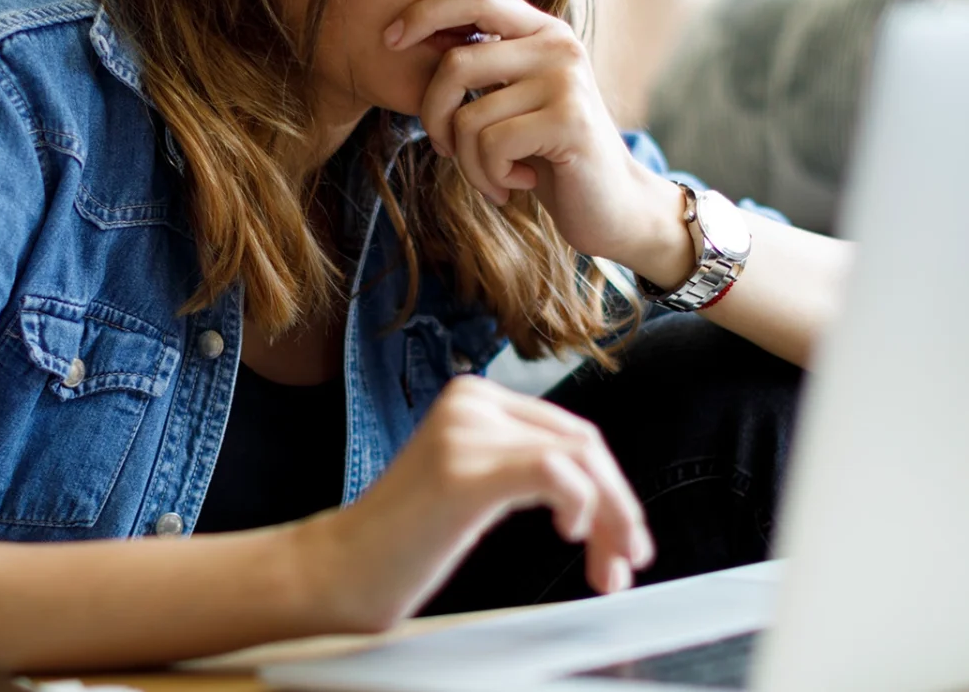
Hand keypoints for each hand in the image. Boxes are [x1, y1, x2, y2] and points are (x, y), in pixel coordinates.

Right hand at [294, 375, 651, 631]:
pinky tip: (571, 533)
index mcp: (474, 396)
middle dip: (619, 506)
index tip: (623, 540)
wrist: (341, 571)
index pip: (570, 431)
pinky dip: (581, 505)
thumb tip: (606, 492)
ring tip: (608, 567)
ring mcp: (466, 431)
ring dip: (610, 518)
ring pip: (579, 458)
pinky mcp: (466, 470)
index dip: (611, 487)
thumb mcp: (474, 484)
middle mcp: (472, 401)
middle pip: (583, 443)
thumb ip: (524, 466)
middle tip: (627, 561)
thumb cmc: (404, 542)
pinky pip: (555, 473)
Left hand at [383, 0, 689, 279]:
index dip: (425, 13)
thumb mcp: (513, 102)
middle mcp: (557, 45)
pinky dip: (490, 177)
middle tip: (446, 149)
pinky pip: (491, 146)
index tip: (390, 40)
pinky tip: (517, 185)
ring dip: (469, 163)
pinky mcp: (569, 121)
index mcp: (541, 31)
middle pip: (454, 65)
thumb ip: (482, 70)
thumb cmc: (549, 156)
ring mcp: (566, 80)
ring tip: (494, 178)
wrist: (613, 207)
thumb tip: (412, 39)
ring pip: (468, 118)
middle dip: (433, 117)